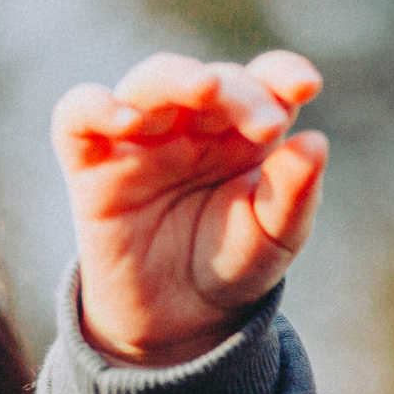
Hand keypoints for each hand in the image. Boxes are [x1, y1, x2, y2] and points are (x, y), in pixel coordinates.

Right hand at [52, 50, 328, 365]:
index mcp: (246, 134)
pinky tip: (125, 119)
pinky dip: (95, 106)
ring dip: (176, 79)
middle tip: (266, 125)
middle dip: (239, 93)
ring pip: (149, 83)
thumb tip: (315, 141)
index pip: (265, 84)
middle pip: (212, 80)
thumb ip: (295, 194)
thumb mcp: (274, 237)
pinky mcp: (91, 162)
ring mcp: (142, 138)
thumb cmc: (231, 265)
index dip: (282, 73)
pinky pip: (77, 116)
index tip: (304, 86)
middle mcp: (195, 125)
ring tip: (205, 92)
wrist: (178, 320)